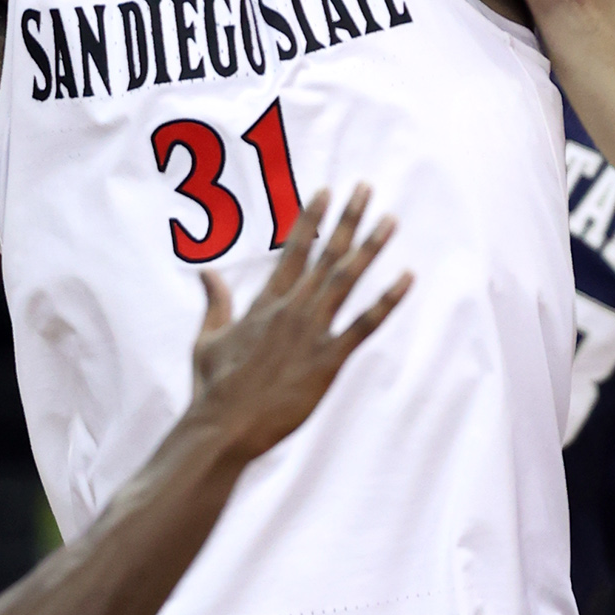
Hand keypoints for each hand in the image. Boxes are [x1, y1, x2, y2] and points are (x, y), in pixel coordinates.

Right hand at [190, 183, 410, 460]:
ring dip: (371, 247)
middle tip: (366, 188)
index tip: (326, 191)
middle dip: (348, 219)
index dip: (311, 218)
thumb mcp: (207, 338)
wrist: (224, 426)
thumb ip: (215, 302)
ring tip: (390, 220)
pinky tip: (407, 278)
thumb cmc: (213, 386)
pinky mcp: (329, 359)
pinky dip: (388, 300)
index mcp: (266, 302)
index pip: (294, 250)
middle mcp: (293, 308)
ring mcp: (312, 332)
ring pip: (347, 279)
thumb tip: (207, 273)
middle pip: (326, 254)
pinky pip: (364, 324)